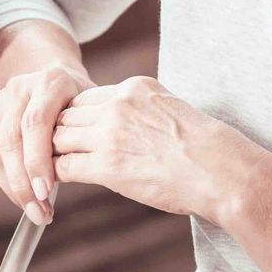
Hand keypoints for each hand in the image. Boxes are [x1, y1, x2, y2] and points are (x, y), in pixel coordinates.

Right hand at [0, 63, 93, 223]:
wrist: (53, 78)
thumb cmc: (80, 103)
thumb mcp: (92, 111)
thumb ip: (85, 136)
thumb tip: (80, 173)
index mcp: (50, 82)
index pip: (35, 123)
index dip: (37, 160)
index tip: (46, 193)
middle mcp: (19, 87)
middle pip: (10, 140)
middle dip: (23, 183)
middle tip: (40, 213)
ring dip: (13, 188)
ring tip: (35, 212)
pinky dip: (5, 182)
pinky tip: (22, 198)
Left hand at [52, 76, 263, 221]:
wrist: (220, 170)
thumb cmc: (206, 148)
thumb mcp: (172, 109)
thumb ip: (144, 109)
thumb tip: (131, 123)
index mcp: (134, 88)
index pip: (86, 98)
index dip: (78, 118)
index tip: (76, 134)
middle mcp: (118, 105)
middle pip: (67, 115)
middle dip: (60, 134)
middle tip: (56, 152)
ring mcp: (110, 134)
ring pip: (59, 138)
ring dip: (54, 153)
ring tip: (51, 168)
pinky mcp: (106, 165)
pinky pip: (64, 165)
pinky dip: (57, 173)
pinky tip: (59, 183)